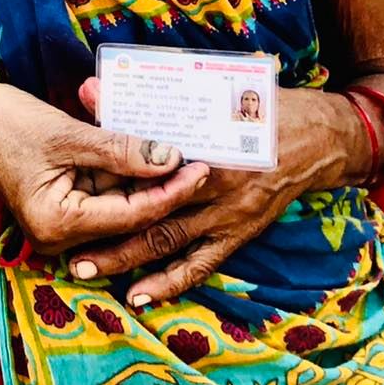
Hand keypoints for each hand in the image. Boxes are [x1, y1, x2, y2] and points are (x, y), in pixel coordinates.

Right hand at [0, 75, 208, 254]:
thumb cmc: (8, 121)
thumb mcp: (69, 135)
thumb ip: (120, 150)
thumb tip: (171, 157)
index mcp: (57, 226)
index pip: (131, 214)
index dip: (170, 191)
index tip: (203, 167)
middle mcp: (59, 237)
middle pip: (129, 215)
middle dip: (166, 188)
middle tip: (206, 162)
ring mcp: (61, 223)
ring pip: (120, 204)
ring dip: (149, 180)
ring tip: (189, 156)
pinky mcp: (63, 207)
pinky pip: (105, 194)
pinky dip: (127, 175)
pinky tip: (155, 155)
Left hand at [62, 79, 362, 305]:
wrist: (319, 138)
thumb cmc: (257, 106)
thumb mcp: (210, 88)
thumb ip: (148, 91)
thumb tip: (90, 87)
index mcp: (203, 142)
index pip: (145, 161)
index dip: (106, 171)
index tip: (67, 177)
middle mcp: (213, 183)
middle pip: (149, 211)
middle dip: (105, 230)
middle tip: (64, 245)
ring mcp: (227, 214)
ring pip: (167, 242)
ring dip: (126, 260)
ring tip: (85, 272)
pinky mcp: (239, 233)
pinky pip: (201, 264)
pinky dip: (170, 282)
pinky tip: (140, 296)